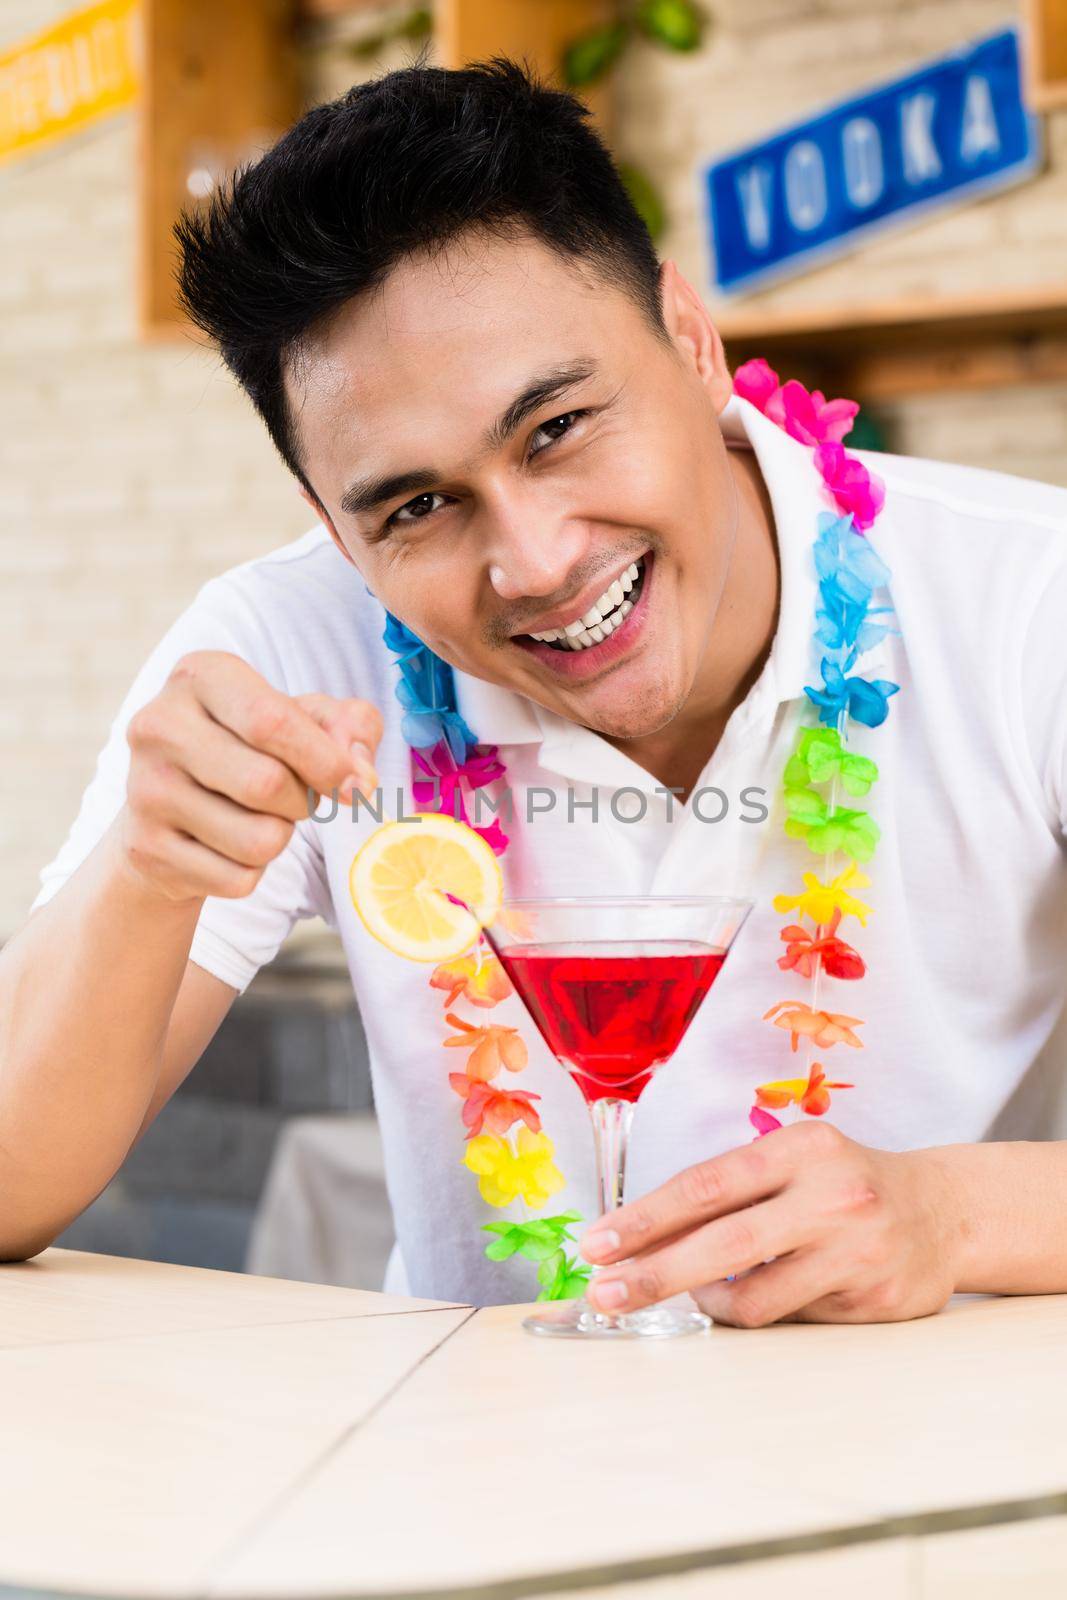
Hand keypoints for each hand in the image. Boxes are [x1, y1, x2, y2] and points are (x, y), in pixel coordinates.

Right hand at [121, 650, 382, 903]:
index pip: (273, 721)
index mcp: (200, 675)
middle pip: (267, 784)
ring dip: (280, 837)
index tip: (354, 786)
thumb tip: (359, 777)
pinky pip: (238, 879)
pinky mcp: (146, 849)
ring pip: (259, 840)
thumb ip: (351, 726)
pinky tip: (228, 845)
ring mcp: (144, 789)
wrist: (170, 809)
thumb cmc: (252, 749)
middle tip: (296, 798)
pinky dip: (252, 871)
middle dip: (304, 802)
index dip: (327, 761)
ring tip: (258, 817)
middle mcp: (159, 725)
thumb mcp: (305, 718)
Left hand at [580, 1121, 966, 1326]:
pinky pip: (791, 1320)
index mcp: (801, 1148)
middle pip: (723, 1244)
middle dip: (654, 1274)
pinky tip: (759, 1299)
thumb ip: (728, 1192)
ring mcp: (858, 1251)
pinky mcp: (875, 1300)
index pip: (707, 1184)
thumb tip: (638, 1238)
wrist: (943, 1211)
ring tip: (695, 1299)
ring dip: (708, 1304)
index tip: (598, 1244)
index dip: (646, 1218)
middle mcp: (833, 1195)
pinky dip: (761, 1313)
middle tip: (605, 1294)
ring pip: (754, 1299)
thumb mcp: (792, 1161)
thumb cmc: (843, 1182)